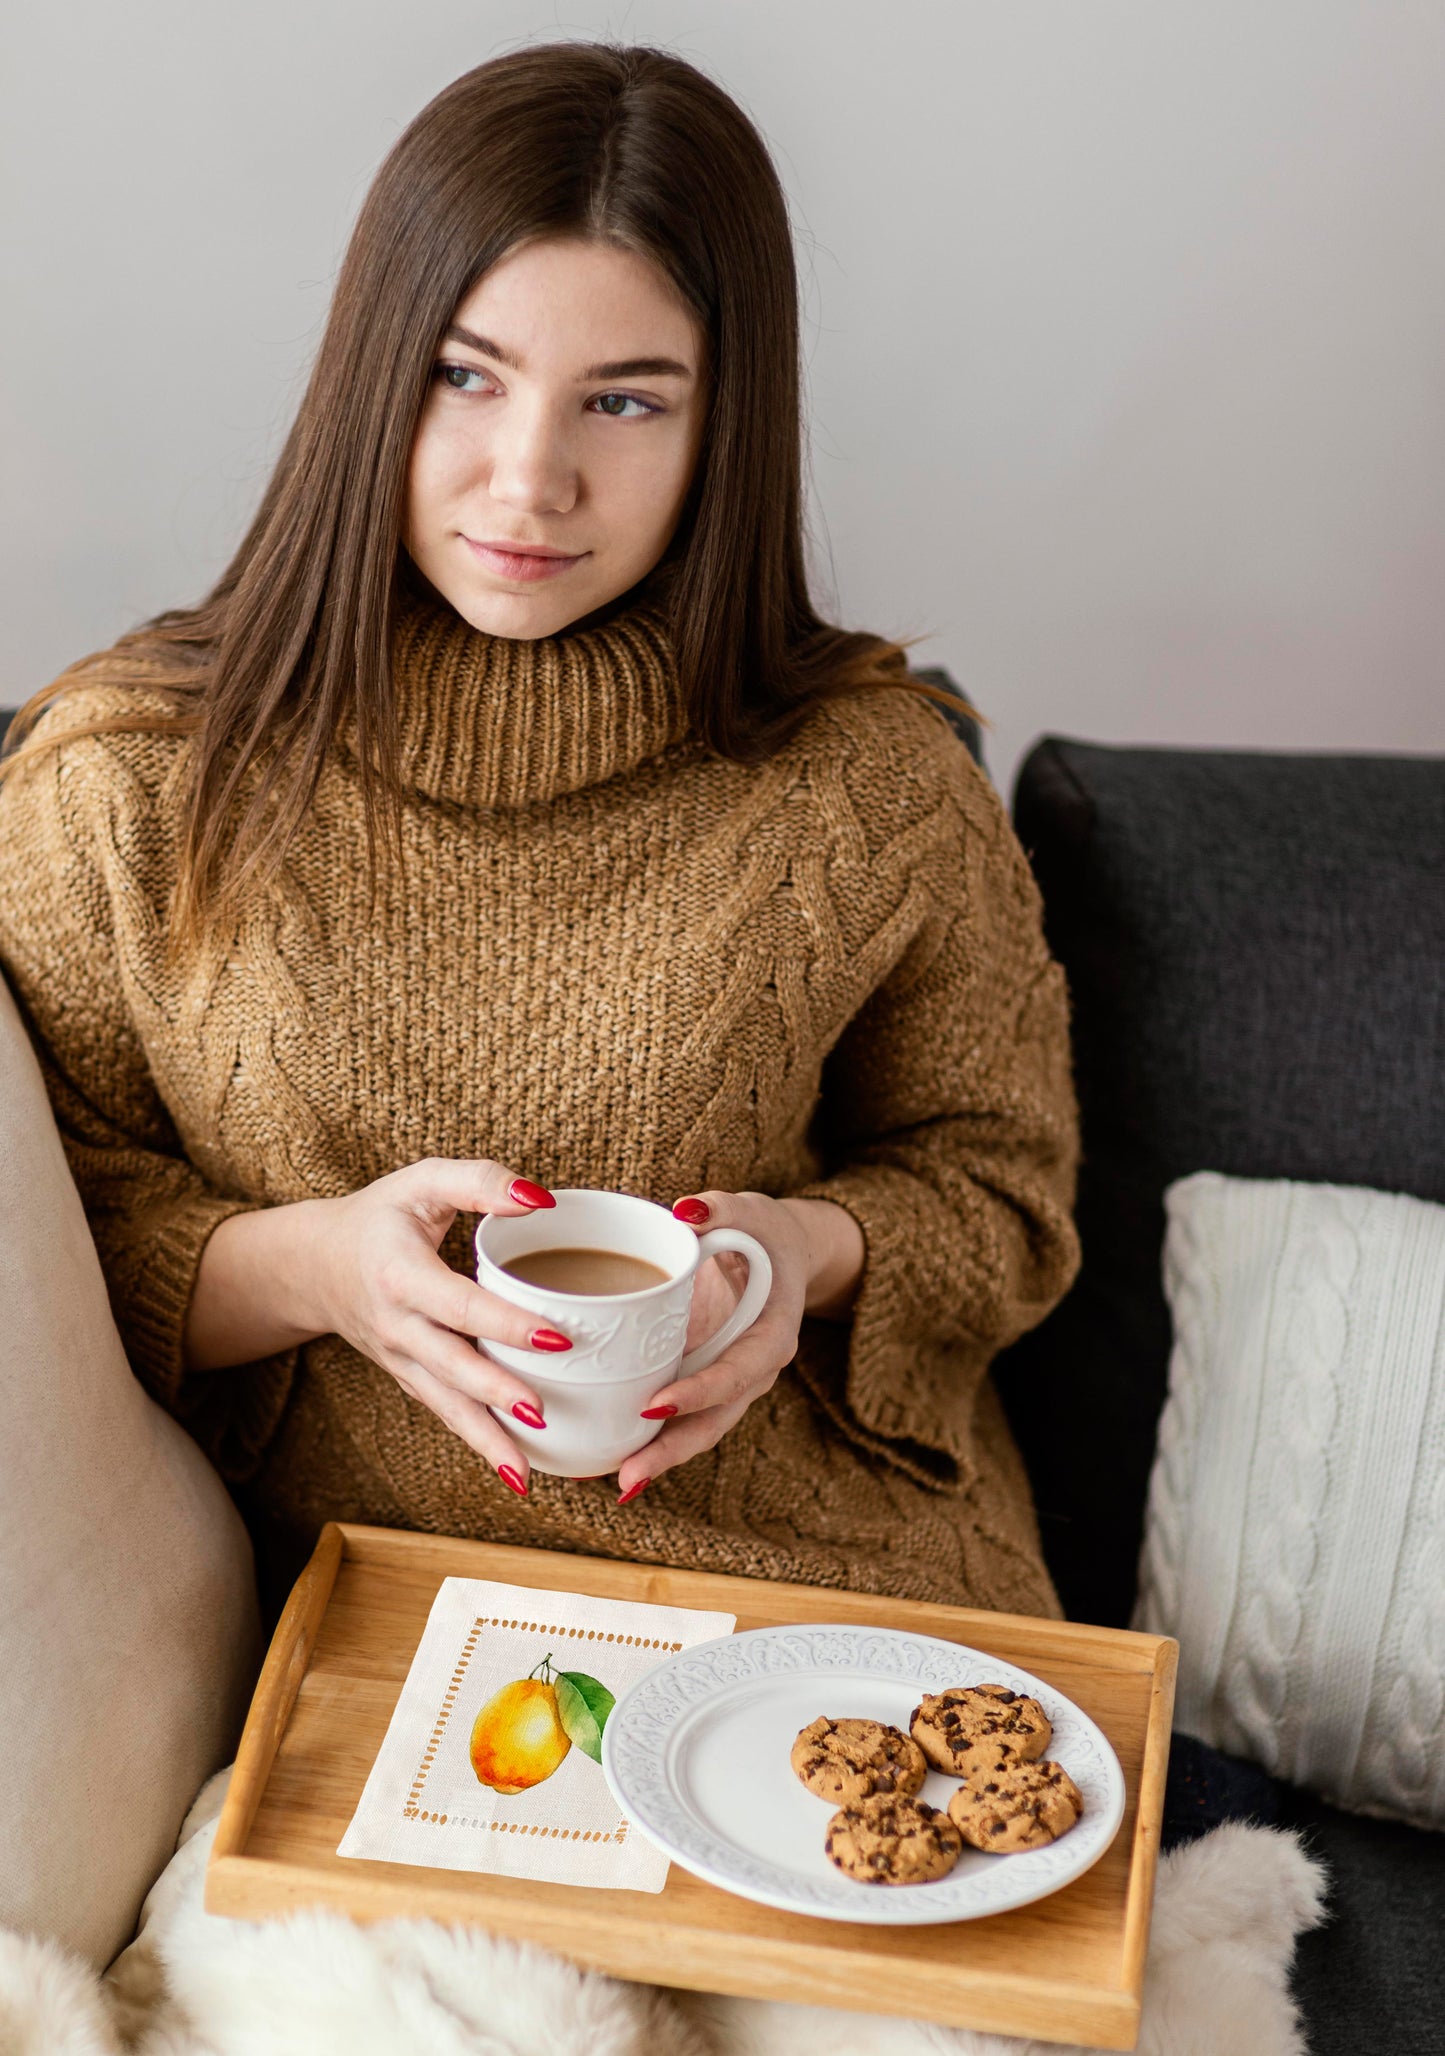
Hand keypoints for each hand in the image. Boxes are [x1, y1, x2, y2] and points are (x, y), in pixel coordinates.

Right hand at [307, 1158, 570, 1495]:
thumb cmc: (381, 1217)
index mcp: (400, 1273)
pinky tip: (513, 1467)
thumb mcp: (422, 1181)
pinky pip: (443, 1410)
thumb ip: (479, 1181)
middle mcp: (396, 1325)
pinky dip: (475, 1440)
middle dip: (494, 1392)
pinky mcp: (407, 1377)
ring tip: (524, 1472)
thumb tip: (541, 1199)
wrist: (316, 1264)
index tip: (555, 1337)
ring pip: (444, 1404)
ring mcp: (399, 1358)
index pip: (457, 1303)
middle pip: (448, 1365)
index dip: (504, 1322)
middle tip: (541, 1411)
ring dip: (484, 1439)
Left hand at [614, 1191, 864, 1499]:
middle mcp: (754, 1370)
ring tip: (616, 1483)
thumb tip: (685, 1210)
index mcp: (772, 1335)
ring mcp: (730, 1383)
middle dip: (672, 1451)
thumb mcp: (749, 1212)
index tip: (655, 1404)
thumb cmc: (762, 1232)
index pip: (736, 1372)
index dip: (700, 1392)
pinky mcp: (704, 1382)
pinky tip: (608, 1458)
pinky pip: (680, 1418)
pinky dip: (649, 1438)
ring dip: (659, 1458)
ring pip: (697, 1430)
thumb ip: (720, 1209)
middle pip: (714, 1421)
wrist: (779, 1253)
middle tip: (628, 1477)